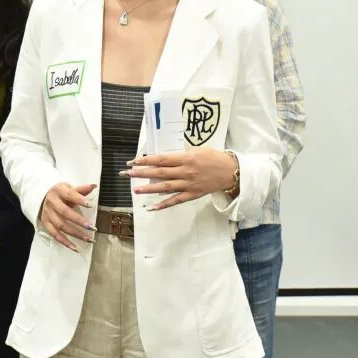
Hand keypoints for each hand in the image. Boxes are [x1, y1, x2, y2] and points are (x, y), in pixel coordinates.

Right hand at [41, 183, 96, 251]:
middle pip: (65, 213)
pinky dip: (65, 242)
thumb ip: (81, 189)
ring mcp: (48, 214)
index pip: (70, 195)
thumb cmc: (59, 193)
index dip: (79, 200)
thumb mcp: (68, 187)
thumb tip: (94, 186)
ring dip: (75, 234)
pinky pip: (55, 235)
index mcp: (58, 191)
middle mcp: (52, 203)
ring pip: (61, 226)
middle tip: (92, 227)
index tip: (90, 205)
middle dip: (79, 221)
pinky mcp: (46, 224)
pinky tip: (75, 247)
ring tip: (88, 238)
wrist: (42, 197)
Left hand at [122, 147, 236, 209]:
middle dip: (143, 173)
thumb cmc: (213, 157)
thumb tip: (165, 158)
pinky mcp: (192, 195)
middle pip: (160, 173)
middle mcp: (185, 172)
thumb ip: (181, 154)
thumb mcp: (197, 149)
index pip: (162, 159)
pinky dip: (163, 204)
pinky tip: (152, 207)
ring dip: (149, 189)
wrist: (229, 171)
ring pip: (165, 187)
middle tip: (128, 173)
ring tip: (135, 189)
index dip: (147, 160)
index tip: (134, 161)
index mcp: (186, 158)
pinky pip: (175, 200)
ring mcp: (188, 185)